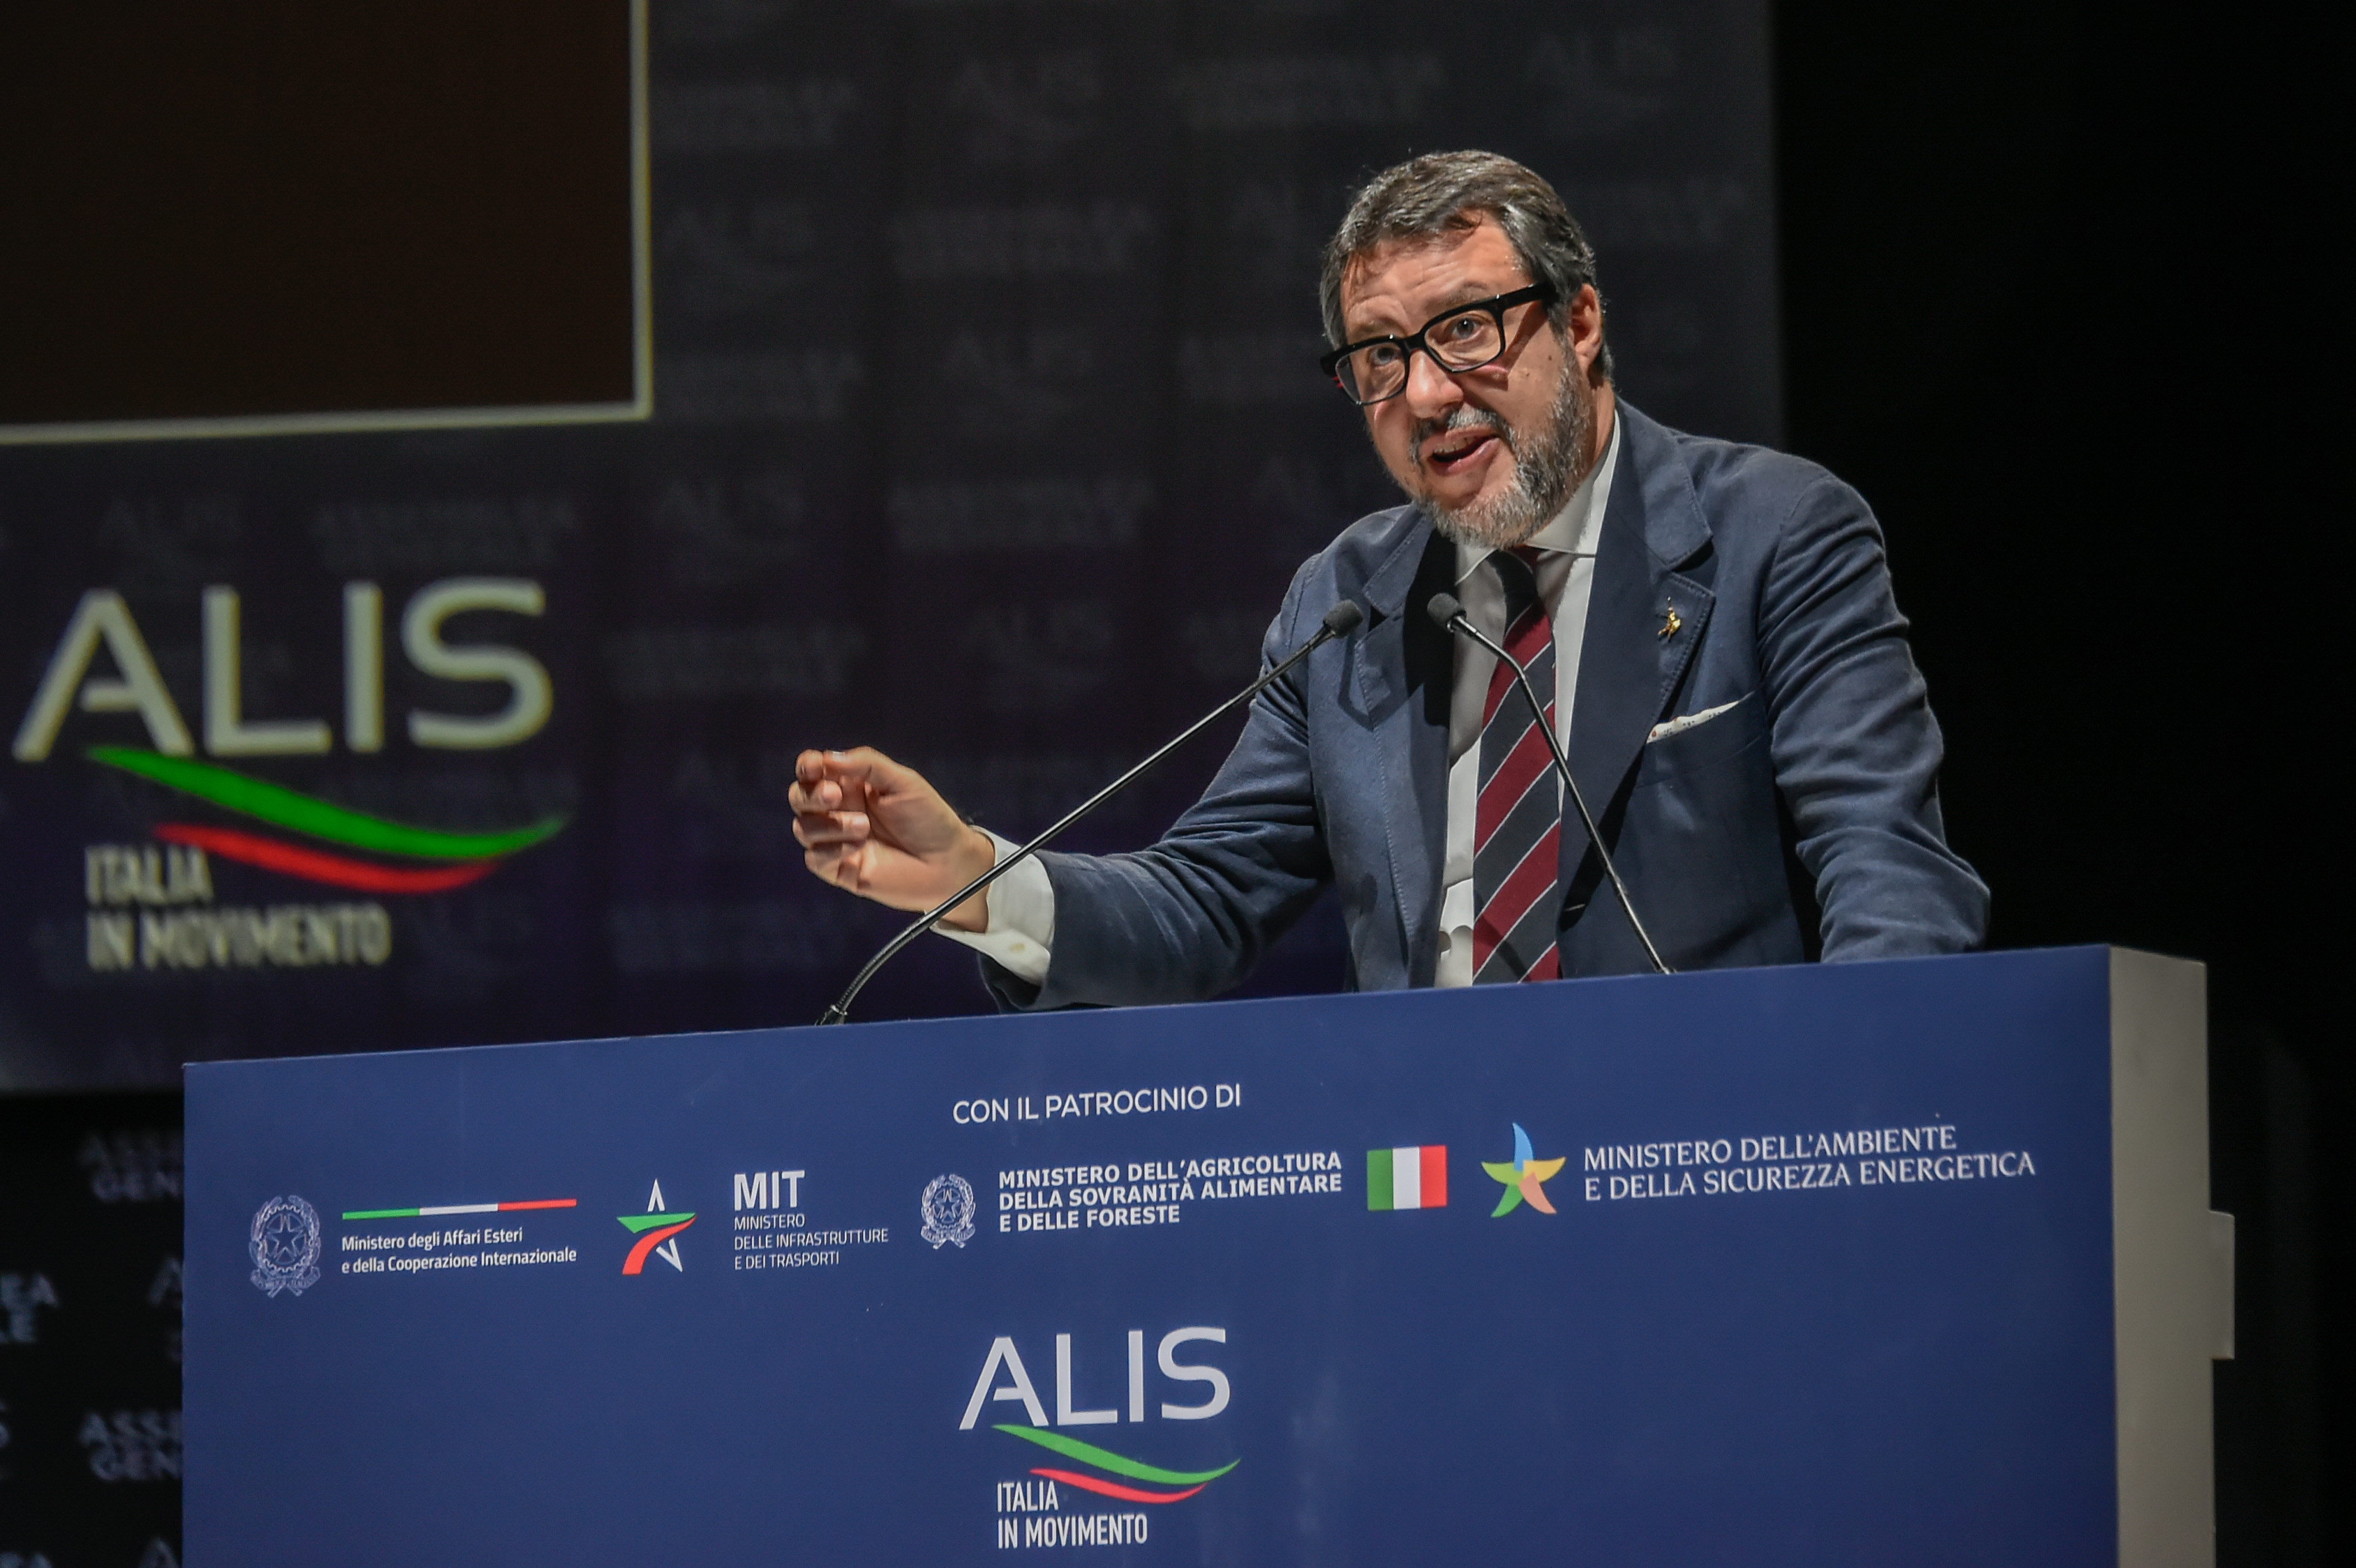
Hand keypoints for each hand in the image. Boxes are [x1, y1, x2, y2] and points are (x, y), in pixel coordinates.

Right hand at [789, 748, 997, 929]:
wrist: (948, 863)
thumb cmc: (929, 819)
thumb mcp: (904, 782)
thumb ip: (868, 764)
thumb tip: (828, 758)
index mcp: (851, 784)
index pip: (814, 770)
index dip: (808, 766)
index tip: (816, 767)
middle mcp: (839, 810)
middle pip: (800, 797)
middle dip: (812, 795)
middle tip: (837, 796)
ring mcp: (837, 840)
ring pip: (803, 828)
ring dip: (828, 824)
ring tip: (863, 827)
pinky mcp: (839, 869)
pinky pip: (814, 858)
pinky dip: (830, 850)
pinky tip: (856, 848)